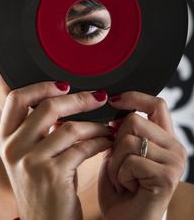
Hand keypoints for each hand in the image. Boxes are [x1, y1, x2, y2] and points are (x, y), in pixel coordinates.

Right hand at [0, 81, 113, 219]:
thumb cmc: (43, 185)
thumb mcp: (31, 154)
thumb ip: (39, 128)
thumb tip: (66, 98)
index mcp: (6, 139)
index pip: (17, 99)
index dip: (41, 87)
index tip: (64, 86)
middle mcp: (14, 148)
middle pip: (48, 107)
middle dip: (79, 99)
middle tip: (100, 97)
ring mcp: (31, 162)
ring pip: (71, 127)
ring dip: (96, 125)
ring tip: (108, 127)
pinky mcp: (52, 175)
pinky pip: (83, 147)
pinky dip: (100, 141)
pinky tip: (107, 141)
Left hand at [98, 91, 186, 219]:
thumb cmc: (121, 192)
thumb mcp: (119, 155)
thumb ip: (120, 132)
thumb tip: (115, 107)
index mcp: (165, 140)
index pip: (156, 104)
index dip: (134, 97)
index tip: (114, 100)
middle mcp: (175, 148)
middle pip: (134, 120)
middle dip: (115, 143)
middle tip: (119, 166)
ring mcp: (174, 162)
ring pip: (128, 140)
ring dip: (115, 162)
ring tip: (122, 179)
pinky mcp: (167, 176)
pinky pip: (130, 161)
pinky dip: (119, 175)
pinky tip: (127, 188)